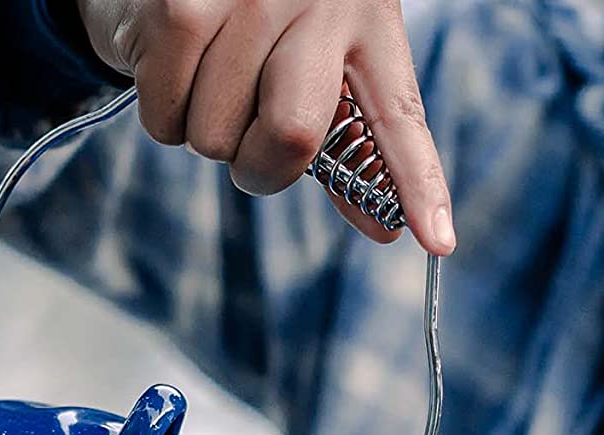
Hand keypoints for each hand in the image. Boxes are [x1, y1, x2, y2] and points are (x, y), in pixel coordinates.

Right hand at [75, 0, 455, 253]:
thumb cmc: (265, 20)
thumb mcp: (323, 59)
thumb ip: (350, 144)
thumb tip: (385, 229)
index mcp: (368, 20)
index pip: (398, 116)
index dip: (418, 183)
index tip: (438, 241)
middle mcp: (317, 2)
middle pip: (292, 136)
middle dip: (262, 169)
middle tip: (249, 147)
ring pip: (215, 136)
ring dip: (204, 132)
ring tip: (210, 77)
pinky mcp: (180, 4)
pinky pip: (165, 116)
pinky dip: (164, 113)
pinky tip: (177, 67)